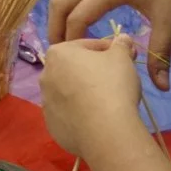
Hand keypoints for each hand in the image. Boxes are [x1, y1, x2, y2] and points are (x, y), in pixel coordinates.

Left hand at [40, 36, 142, 157]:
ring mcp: (46, 103)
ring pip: (70, 93)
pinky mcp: (52, 126)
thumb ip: (121, 45)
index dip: (109, 50)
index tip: (125, 59)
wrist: (106, 132)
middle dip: (94, 71)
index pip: (87, 45)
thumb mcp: (122, 57)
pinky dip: (81, 115)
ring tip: (109, 102)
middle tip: (117, 79)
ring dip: (86, 93)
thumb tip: (123, 39)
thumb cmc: (112, 85)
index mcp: (58, 53)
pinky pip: (69, 115)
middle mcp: (45, 76)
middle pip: (75, 69)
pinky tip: (98, 120)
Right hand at [48, 0, 170, 89]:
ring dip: (57, 7)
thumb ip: (161, 54)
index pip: (77, 18)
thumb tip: (162, 88)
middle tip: (62, 51)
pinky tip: (77, 2)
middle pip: (60, 2)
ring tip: (63, 29)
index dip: (72, 41)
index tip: (78, 62)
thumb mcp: (169, 20)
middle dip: (55, 27)